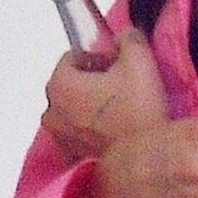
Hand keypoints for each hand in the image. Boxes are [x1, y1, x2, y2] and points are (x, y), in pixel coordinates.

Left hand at [41, 28, 169, 162]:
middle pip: (70, 84)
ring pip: (74, 110)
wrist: (146, 160)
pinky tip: (115, 132)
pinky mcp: (73, 158)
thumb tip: (123, 37)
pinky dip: (91, 131)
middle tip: (122, 89)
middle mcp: (52, 112)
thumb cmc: (139, 111)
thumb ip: (127, 38)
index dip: (97, 58)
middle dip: (92, 83)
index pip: (72, 57)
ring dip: (91, 107)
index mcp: (59, 85)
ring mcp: (60, 138)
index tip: (117, 68)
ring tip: (121, 112)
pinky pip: (78, 134)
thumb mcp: (139, 60)